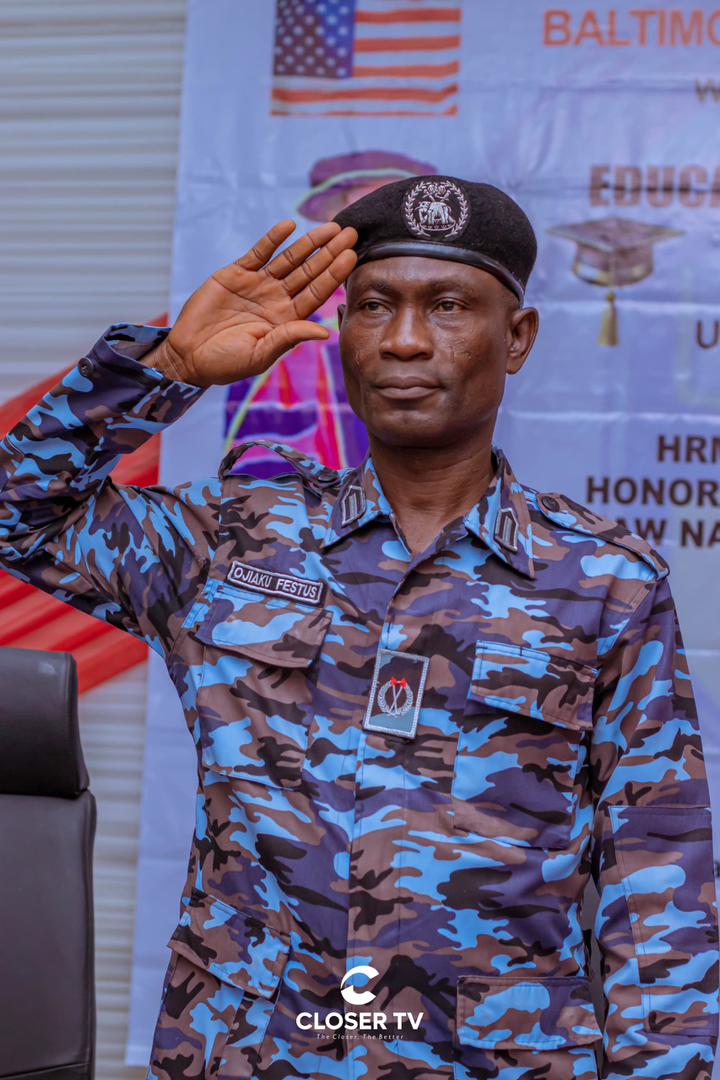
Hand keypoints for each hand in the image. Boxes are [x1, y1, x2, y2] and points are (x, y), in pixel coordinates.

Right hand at [150, 219, 357, 386]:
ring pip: (289, 259)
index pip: (317, 293)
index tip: (352, 256)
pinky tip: (289, 227)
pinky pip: (258, 252)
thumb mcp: (261, 354)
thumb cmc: (226, 363)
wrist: (188, 356)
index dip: (334, 274)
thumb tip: (325, 331)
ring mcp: (258, 285)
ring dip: (309, 243)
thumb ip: (290, 338)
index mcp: (287, 319)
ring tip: (330, 227)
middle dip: (329, 252)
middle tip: (350, 233)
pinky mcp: (236, 274)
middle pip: (309, 271)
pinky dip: (273, 239)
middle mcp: (277, 299)